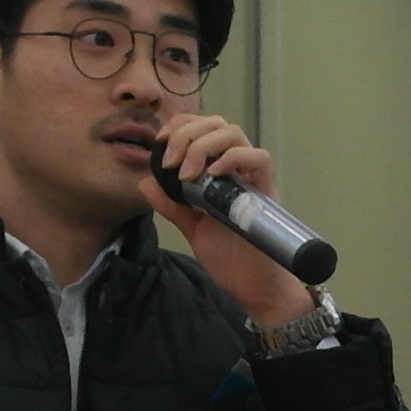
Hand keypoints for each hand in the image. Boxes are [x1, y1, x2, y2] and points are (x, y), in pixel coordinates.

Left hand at [139, 106, 314, 329]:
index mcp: (219, 172)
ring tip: (186, 172)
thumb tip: (144, 182)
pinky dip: (233, 158)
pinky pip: (258, 158)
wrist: (252, 287)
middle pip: (217, 124)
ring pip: (234, 135)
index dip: (181, 126)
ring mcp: (253, 178)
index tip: (160, 142)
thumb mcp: (191, 227)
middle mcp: (238, 169)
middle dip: (187, 133)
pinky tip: (212, 173)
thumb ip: (171, 205)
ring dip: (204, 145)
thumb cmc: (230, 258)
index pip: (203, 128)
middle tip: (170, 161)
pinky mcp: (266, 191)